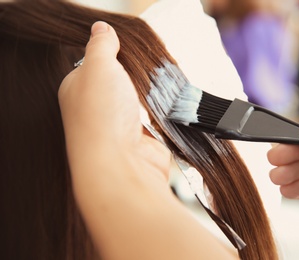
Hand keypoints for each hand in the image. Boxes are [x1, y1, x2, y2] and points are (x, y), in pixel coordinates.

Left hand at [58, 21, 170, 181]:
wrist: (121, 164)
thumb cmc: (102, 117)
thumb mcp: (98, 66)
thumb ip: (101, 45)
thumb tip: (101, 28)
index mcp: (78, 88)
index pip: (96, 63)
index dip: (114, 52)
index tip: (130, 47)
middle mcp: (96, 107)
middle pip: (121, 79)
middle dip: (136, 73)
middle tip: (148, 66)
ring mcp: (118, 123)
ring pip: (139, 97)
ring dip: (149, 92)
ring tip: (156, 86)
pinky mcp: (140, 136)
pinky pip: (153, 115)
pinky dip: (159, 109)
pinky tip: (162, 105)